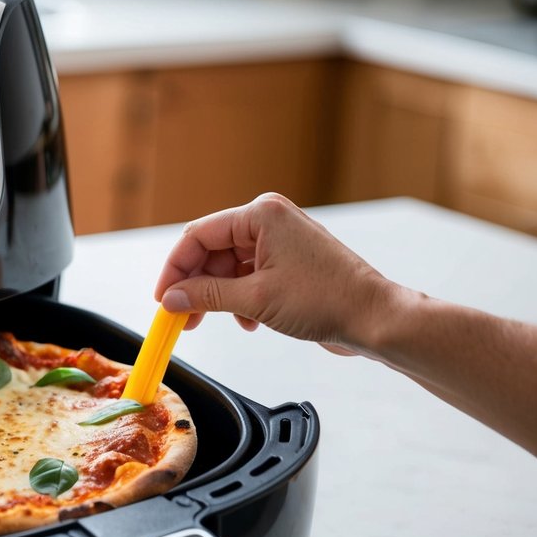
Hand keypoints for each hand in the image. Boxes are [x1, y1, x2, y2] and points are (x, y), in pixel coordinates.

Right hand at [154, 193, 396, 355]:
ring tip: (215, 321)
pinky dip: (240, 299)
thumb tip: (172, 299)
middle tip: (181, 315)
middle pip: (211, 251)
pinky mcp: (288, 263)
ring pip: (228, 267)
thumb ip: (207, 296)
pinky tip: (248, 321)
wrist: (373, 318)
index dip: (176, 269)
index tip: (163, 297)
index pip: (198, 235)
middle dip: (195, 285)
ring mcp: (280, 242)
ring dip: (219, 296)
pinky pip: (248, 277)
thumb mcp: (254, 299)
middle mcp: (269, 222)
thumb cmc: (326, 300)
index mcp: (261, 215)